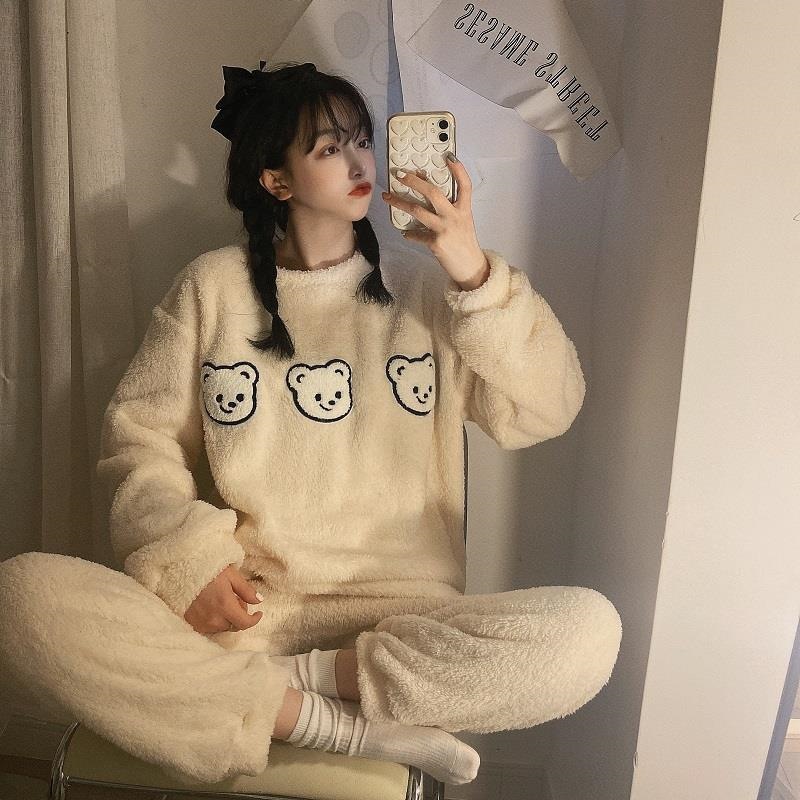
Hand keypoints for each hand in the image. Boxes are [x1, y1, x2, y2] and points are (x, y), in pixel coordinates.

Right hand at [183, 564, 262, 634]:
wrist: (181, 570)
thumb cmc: (208, 570)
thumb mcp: (231, 575)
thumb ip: (246, 590)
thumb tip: (259, 601)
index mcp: (225, 606)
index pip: (244, 623)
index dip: (254, 620)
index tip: (258, 613)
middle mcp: (213, 619)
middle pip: (234, 625)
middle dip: (239, 615)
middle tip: (236, 598)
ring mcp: (201, 623)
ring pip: (222, 627)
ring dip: (227, 618)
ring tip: (223, 600)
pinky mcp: (192, 624)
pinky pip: (209, 628)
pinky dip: (214, 620)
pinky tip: (212, 607)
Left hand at [381, 157, 489, 290]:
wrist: (470, 267)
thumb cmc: (464, 243)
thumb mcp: (462, 222)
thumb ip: (449, 209)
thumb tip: (427, 193)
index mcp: (464, 210)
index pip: (465, 186)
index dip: (458, 170)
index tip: (448, 157)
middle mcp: (455, 217)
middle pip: (433, 193)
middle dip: (415, 182)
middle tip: (401, 175)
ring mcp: (445, 229)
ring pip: (417, 211)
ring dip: (399, 203)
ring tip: (387, 197)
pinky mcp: (436, 243)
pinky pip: (416, 234)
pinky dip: (409, 233)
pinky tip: (405, 233)